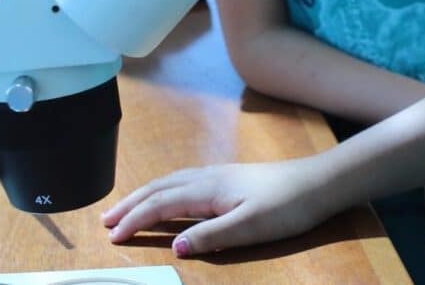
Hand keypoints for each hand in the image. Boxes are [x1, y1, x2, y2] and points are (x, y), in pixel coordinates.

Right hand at [101, 158, 335, 256]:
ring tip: (127, 208)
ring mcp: (219, 174)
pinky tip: (168, 197)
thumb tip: (175, 248)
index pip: (161, 204)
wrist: (319, 183)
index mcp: (208, 189)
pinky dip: (164, 189)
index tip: (112, 237)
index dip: (135, 220)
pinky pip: (184, 181)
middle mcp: (208, 177)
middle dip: (130, 204)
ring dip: (145, 195)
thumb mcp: (250, 227)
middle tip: (105, 221)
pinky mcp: (230, 177)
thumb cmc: (287, 206)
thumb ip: (211, 237)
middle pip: (159, 187)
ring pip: (171, 181)